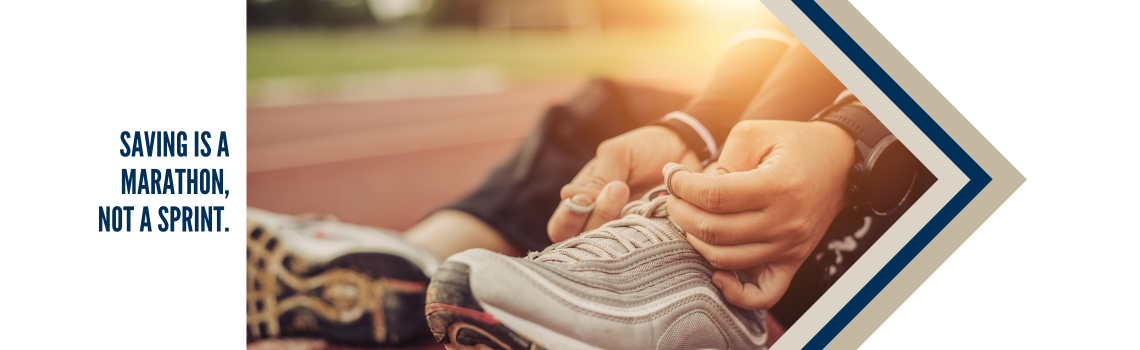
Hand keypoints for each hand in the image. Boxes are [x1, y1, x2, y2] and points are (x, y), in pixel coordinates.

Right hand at [547, 126, 701, 242]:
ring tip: (632, 193)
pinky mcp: (653, 237)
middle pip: (583, 242)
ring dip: (620, 223)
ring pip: (612, 247)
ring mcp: (627, 232)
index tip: (585, 200)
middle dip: (597, 217)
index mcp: (584, 201)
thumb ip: (597, 178)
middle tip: (618, 189)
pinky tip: (652, 212)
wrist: (686, 148)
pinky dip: (645, 234)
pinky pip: (644, 248)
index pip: (561, 226)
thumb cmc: (644, 149)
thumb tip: (568, 197)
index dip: (568, 220)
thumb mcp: (616, 155)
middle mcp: (602, 222)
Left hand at [664, 120, 855, 309]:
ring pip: (725, 259)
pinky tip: (716, 274)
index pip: (713, 196)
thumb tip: (690, 188)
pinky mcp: (792, 261)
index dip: (682, 187)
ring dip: (694, 241)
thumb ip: (722, 160)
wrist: (838, 163)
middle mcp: (785, 222)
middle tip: (673, 199)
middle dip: (680, 213)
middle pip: (713, 230)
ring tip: (688, 220)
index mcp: (777, 185)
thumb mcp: (755, 134)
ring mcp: (790, 246)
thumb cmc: (793, 144)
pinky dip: (734, 293)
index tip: (672, 178)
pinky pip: (762, 295)